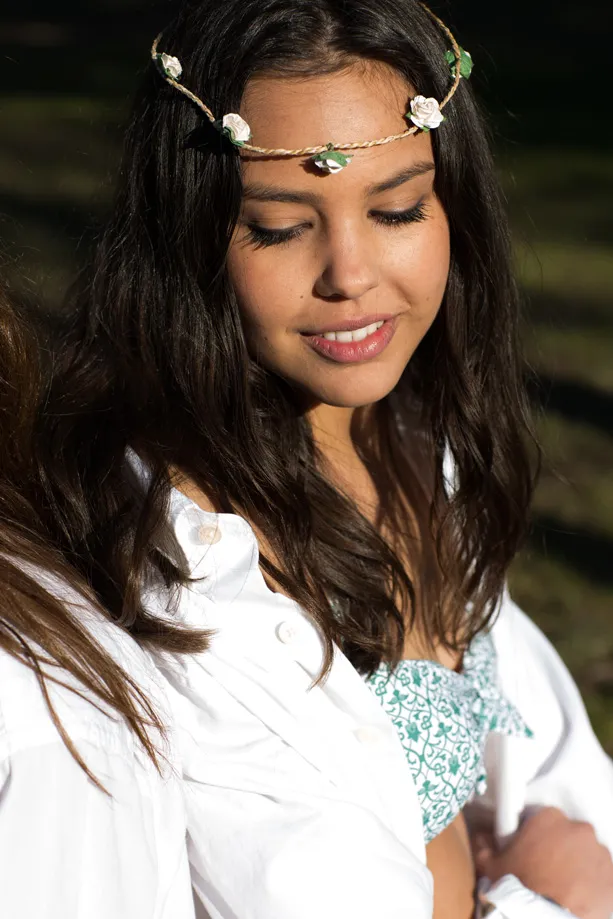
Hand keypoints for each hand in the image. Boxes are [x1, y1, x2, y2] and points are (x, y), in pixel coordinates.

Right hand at [473, 807, 612, 918]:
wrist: (545, 917)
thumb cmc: (517, 885)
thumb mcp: (490, 864)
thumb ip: (484, 845)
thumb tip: (481, 836)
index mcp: (549, 817)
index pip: (546, 819)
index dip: (540, 835)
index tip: (534, 850)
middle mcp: (578, 828)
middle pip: (571, 835)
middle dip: (563, 849)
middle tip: (550, 870)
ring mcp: (599, 853)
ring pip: (590, 855)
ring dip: (581, 866)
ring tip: (567, 887)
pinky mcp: (612, 877)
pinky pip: (604, 877)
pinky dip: (595, 885)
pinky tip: (582, 897)